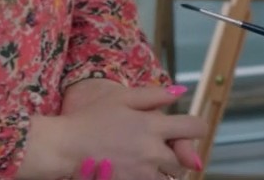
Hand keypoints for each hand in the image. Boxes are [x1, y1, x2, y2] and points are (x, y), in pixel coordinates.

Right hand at [56, 81, 206, 177]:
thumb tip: (181, 92)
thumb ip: (154, 95)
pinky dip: (148, 179)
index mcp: (153, 126)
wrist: (66, 146)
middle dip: (174, 154)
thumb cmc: (91, 119)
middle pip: (182, 160)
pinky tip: (135, 170)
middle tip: (156, 148)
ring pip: (169, 178)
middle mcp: (153, 151)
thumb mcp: (122, 98)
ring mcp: (143, 173)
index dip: (197, 127)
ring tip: (144, 161)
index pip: (194, 128)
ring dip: (163, 172)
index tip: (191, 129)